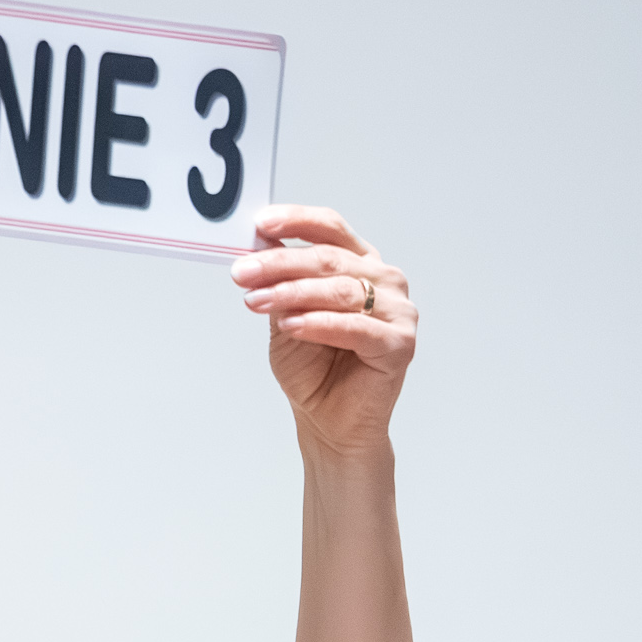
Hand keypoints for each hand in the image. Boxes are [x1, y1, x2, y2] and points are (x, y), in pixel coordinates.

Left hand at [231, 205, 417, 458]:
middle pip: (329, 260)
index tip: (261, 223)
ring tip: (255, 301)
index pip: (331, 229)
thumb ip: (279, 284)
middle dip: (279, 265)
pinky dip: (319, 324)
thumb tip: (257, 248)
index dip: (296, 221)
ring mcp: (398, 311)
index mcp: (360, 264)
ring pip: (340, 291)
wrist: (328, 421)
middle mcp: (384, 282)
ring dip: (292, 294)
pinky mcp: (400, 344)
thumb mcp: (285, 317)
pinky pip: (355, 327)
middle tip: (242, 272)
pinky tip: (291, 325)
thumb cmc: (313, 368)